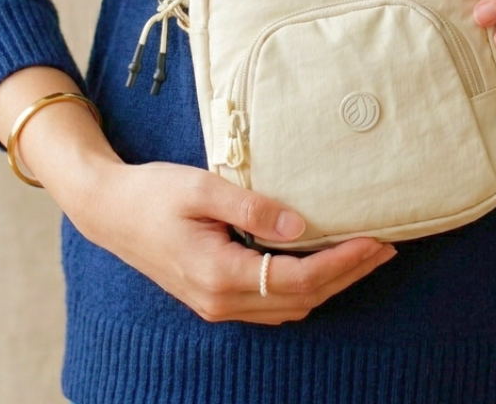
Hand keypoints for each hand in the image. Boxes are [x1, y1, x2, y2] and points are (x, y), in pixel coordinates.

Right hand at [72, 160, 397, 324]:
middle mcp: (220, 301)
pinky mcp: (213, 297)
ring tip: (363, 254)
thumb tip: (301, 226)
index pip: (298, 278)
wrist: (109, 210)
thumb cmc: (153, 192)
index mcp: (219, 274)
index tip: (376, 240)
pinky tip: (320, 263)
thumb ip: (253, 208)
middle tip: (386, 248)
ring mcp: (216, 305)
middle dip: (348, 274)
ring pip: (289, 307)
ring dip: (330, 284)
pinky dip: (303, 288)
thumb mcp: (203, 188)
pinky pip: (271, 304)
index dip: (342, 262)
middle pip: (302, 299)